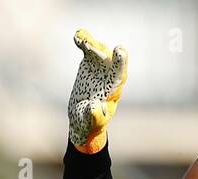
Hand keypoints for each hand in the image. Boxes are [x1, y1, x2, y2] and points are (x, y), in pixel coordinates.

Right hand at [67, 28, 127, 153]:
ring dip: (91, 43)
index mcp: (114, 89)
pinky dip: (83, 42)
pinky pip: (88, 50)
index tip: (119, 50)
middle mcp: (110, 75)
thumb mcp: (92, 122)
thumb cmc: (91, 123)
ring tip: (81, 37)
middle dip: (100, 51)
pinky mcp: (90, 63)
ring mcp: (101, 67)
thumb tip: (94, 107)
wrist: (82, 117)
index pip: (120, 73)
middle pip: (108, 59)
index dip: (120, 62)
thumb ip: (94, 115)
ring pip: (98, 51)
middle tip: (89, 45)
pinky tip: (77, 36)